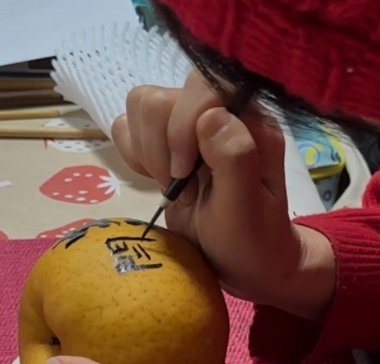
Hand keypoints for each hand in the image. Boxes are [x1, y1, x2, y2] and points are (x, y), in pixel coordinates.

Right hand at [111, 71, 334, 320]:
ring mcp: (191, 127)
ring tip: (175, 187)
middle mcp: (220, 114)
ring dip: (149, 154)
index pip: (204, 84)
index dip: (183, 126)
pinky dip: (136, 156)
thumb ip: (234, 158)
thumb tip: (210, 115)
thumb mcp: (246, 208)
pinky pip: (128, 127)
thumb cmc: (251, 240)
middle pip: (162, 97)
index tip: (185, 174)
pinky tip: (160, 182)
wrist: (243, 264)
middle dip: (162, 149)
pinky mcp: (167, 143)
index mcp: (250, 121)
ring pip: (141, 107)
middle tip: (184, 188)